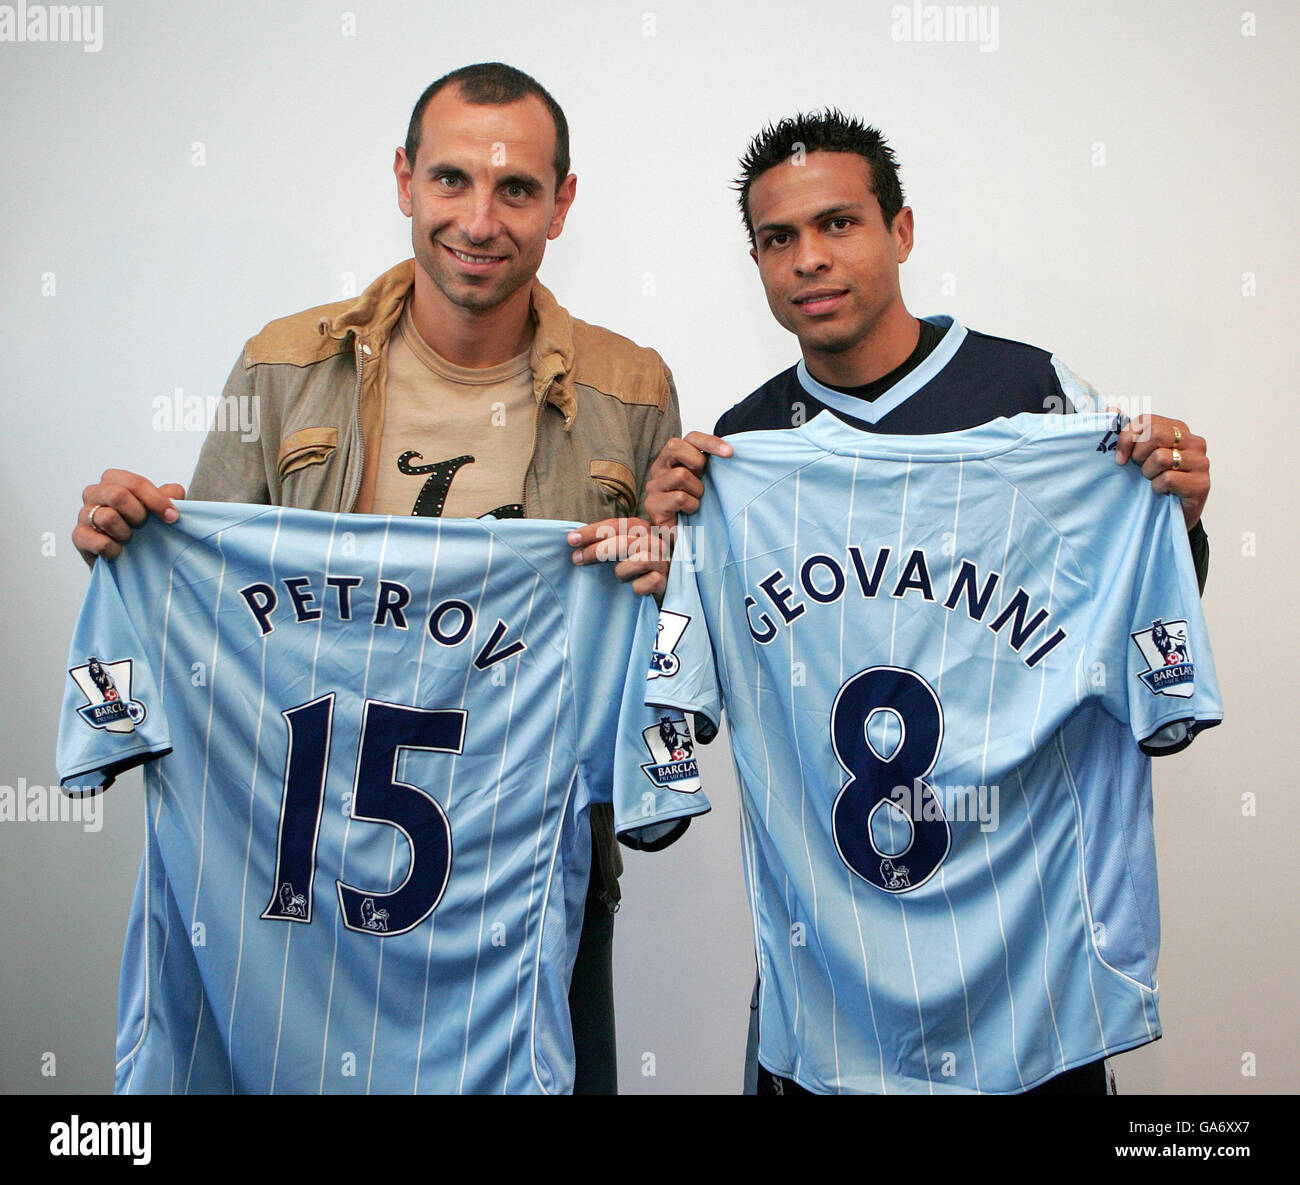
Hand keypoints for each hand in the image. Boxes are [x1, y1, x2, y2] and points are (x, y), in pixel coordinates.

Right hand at [74, 470, 184, 566]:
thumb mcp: (160, 509)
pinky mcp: (79, 536)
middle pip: (117, 496)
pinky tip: (119, 551)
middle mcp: (95, 493)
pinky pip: (99, 542)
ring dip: (126, 532)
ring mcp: (84, 514)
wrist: (128, 558)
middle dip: (138, 515)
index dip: (157, 500)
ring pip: (107, 517)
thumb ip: (170, 496)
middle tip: (144, 526)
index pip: (135, 483)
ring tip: (129, 538)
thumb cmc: (143, 526)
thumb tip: (173, 495)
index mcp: (114, 481)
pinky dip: (115, 549)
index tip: (172, 517)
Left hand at [566, 517, 672, 598]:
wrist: (657, 593)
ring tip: (619, 577)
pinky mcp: (666, 581)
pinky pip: (650, 581)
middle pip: (625, 541)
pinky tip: (634, 589)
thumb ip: (604, 542)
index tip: (571, 540)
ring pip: (640, 560)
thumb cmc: (633, 570)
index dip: (593, 531)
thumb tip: (574, 540)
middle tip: (577, 559)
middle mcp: (655, 542)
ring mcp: (663, 561)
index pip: (617, 525)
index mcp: (643, 530)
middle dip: (597, 550)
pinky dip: (638, 587)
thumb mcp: (619, 552)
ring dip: (622, 571)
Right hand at [644, 432, 732, 528]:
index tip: (730, 452)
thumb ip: (710, 464)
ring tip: (696, 500)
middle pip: (675, 446)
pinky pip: (679, 497)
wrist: (684, 535)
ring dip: (697, 490)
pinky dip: (692, 505)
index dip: (710, 442)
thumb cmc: (696, 505)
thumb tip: (730, 451)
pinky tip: (689, 512)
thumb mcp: (705, 480)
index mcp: (673, 458)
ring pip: (680, 474)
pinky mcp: (653, 505)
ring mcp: (653, 486)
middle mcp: (659, 468)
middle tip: (703, 478)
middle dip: (696, 461)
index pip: (690, 438)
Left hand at [1114, 415, 1208, 529]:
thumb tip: (1111, 408)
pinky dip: (1158, 487)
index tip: (1120, 458)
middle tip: (1140, 469)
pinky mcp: (1202, 483)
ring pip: (1160, 458)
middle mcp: (1194, 441)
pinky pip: (1168, 479)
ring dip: (1148, 474)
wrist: (1171, 514)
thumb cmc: (1155, 480)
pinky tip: (1162, 491)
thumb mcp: (1138, 455)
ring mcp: (1201, 462)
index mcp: (1178, 429)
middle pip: (1155, 435)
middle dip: (1138, 455)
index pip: (1146, 420)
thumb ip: (1128, 432)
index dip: (1127, 438)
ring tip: (1153, 480)